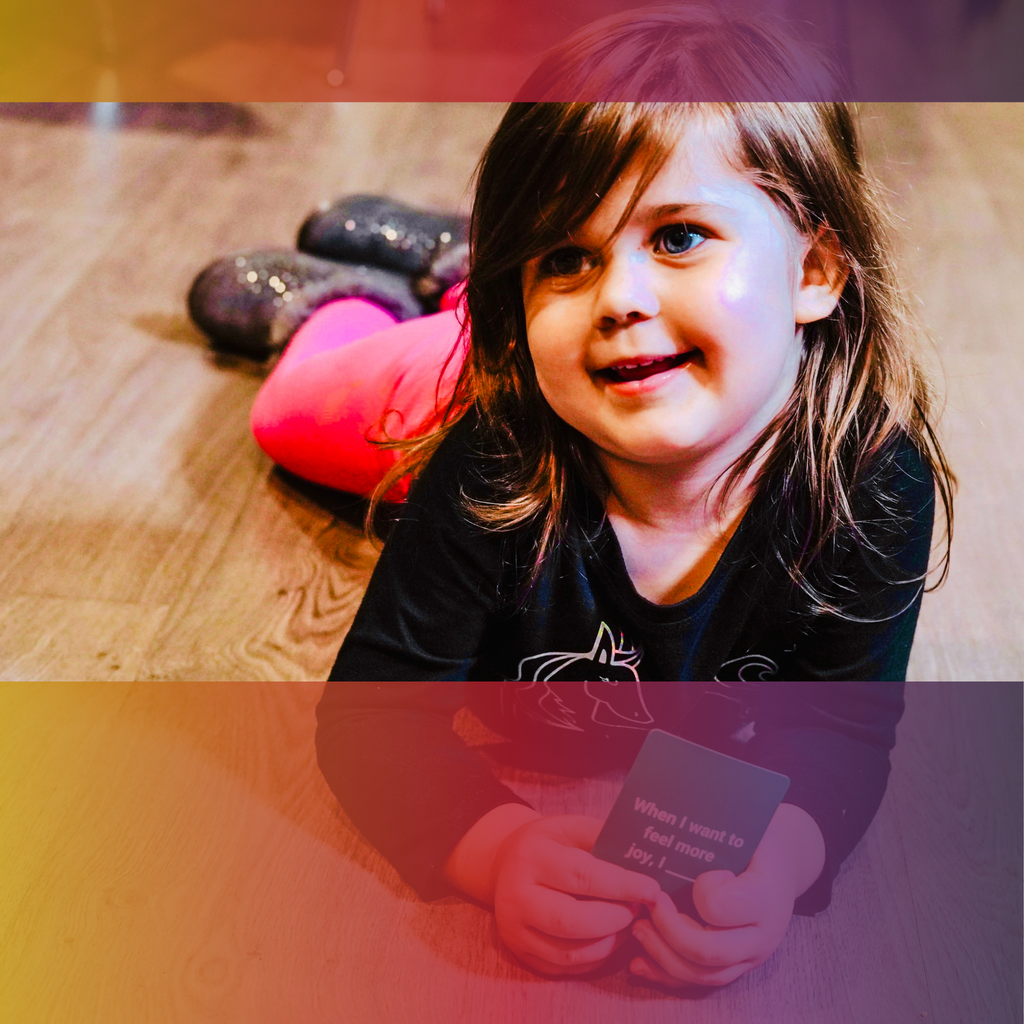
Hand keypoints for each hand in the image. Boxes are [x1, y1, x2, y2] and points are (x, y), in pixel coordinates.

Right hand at [492, 815, 661, 975]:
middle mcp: (516, 896)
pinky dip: (594, 957)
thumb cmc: (547, 844)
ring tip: (626, 924)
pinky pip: (565, 967)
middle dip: (615, 919)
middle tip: (638, 909)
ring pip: (569, 953)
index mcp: (530, 856)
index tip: (652, 889)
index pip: (582, 876)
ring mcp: (515, 930)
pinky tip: (608, 938)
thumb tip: (643, 856)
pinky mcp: (520, 954)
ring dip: (609, 942)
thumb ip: (603, 838)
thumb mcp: (569, 827)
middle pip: (572, 921)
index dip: (622, 885)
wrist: (504, 865)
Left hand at [629, 803, 825, 987]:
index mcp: (766, 893)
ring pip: (701, 974)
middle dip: (667, 930)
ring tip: (638, 929)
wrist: (785, 862)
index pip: (722, 906)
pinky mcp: (737, 967)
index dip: (700, 891)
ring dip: (661, 954)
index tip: (696, 872)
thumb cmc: (757, 838)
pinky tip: (639, 963)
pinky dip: (666, 975)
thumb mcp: (747, 826)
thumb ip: (716, 830)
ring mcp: (751, 957)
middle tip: (647, 904)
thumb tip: (666, 813)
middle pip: (707, 950)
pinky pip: (700, 983)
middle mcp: (763, 934)